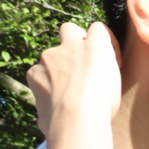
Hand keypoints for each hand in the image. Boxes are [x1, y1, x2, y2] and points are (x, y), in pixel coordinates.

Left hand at [26, 22, 122, 139]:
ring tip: (67, 92)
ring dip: (58, 67)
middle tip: (80, 61)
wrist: (75, 119)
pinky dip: (46, 83)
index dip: (102, 40)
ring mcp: (48, 58)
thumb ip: (102, 68)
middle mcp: (70, 46)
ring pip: (52, 56)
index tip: (106, 57)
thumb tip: (95, 69)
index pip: (98, 28)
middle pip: (69, 29)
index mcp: (95, 47)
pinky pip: (39, 73)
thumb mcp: (114, 83)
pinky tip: (54, 99)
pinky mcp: (34, 73)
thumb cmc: (102, 104)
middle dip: (72, 39)